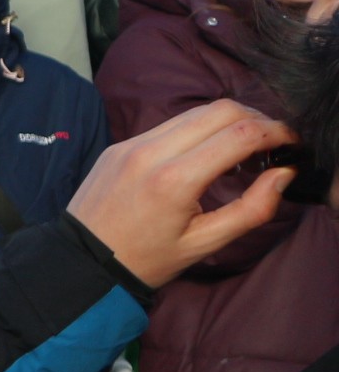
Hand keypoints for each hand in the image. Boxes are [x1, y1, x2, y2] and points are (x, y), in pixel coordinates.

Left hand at [65, 99, 297, 285]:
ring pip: (195, 112)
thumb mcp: (203, 244)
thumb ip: (251, 209)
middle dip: (257, 119)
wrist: (81, 262)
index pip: (240, 134)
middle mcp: (151, 152)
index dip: (276, 132)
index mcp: (174, 180)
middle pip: (221, 110)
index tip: (291, 143)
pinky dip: (198, 129)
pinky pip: (169, 124)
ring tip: (243, 149)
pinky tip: (207, 153)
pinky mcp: (120, 145)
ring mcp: (131, 144)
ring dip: (228, 121)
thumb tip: (282, 173)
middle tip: (272, 143)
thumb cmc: (145, 260)